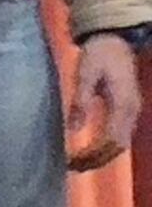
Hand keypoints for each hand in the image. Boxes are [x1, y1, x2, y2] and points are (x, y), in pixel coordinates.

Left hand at [67, 33, 141, 169]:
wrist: (115, 38)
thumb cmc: (99, 54)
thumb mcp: (85, 75)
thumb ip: (82, 102)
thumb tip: (74, 131)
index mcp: (123, 104)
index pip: (112, 140)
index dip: (95, 155)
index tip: (75, 164)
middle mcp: (132, 110)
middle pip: (119, 145)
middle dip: (98, 159)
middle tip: (74, 167)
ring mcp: (133, 109)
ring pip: (121, 142)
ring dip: (102, 154)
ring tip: (80, 162)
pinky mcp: (128, 108)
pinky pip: (120, 133)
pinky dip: (107, 145)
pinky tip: (91, 150)